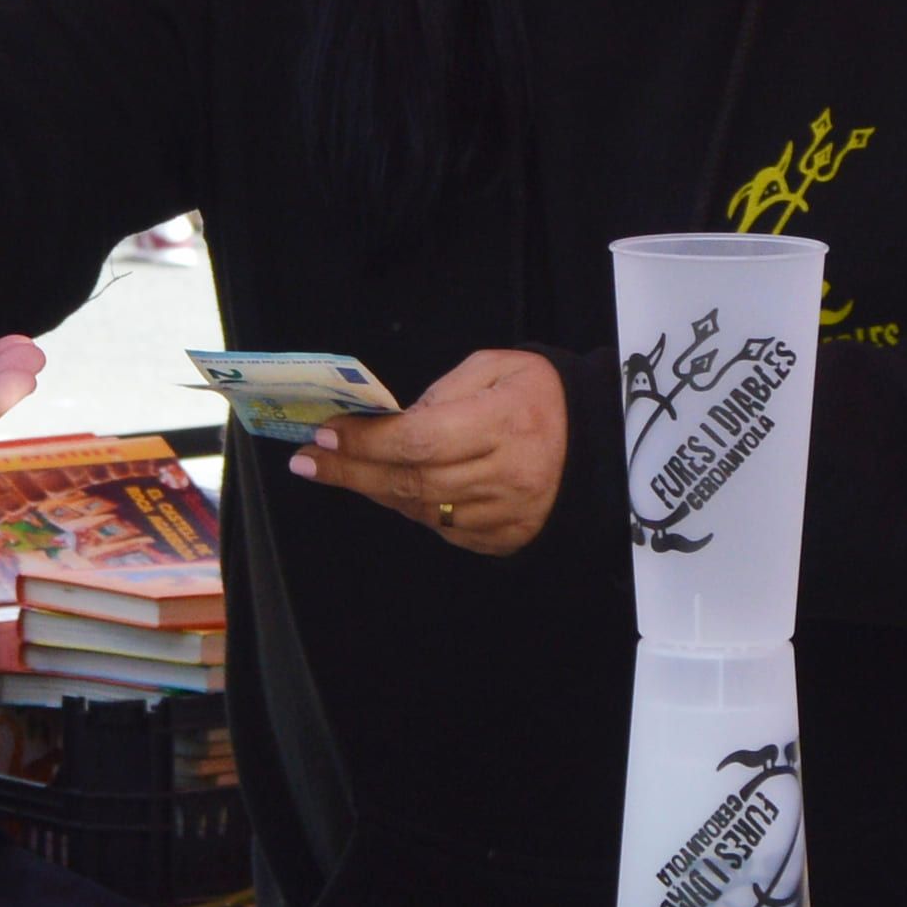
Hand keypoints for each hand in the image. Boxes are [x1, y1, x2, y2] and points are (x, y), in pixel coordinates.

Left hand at [294, 349, 568, 558]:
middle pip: (412, 482)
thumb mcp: (495, 367)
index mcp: (506, 422)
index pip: (420, 440)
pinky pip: (444, 530)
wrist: (599, 440)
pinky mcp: (507, 539)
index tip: (326, 432)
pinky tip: (389, 488)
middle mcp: (507, 475)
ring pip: (423, 510)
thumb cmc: (540, 393)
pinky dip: (412, 509)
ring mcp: (508, 514)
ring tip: (339, 470)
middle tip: (307, 460)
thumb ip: (442, 391)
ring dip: (375, 490)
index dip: (367, 441)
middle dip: (352, 470)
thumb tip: (387, 422)